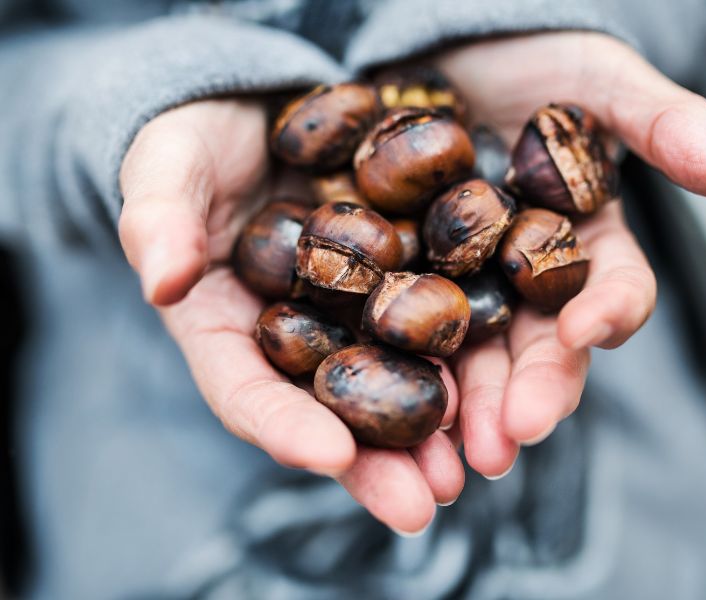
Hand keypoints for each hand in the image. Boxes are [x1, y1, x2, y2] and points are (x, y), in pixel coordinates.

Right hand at [119, 99, 463, 534]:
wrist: (259, 106)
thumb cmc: (196, 140)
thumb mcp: (166, 166)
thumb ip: (158, 218)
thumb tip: (160, 281)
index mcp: (228, 325)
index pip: (245, 389)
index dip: (282, 426)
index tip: (328, 456)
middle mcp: (297, 332)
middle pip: (332, 408)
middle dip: (376, 461)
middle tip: (421, 505)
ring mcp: (354, 306)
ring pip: (394, 377)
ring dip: (436, 427)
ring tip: (477, 464)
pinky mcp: (405, 269)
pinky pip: (439, 313)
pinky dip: (472, 351)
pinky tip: (508, 379)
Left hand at [434, 32, 705, 476]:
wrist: (437, 47)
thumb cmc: (528, 56)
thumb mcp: (593, 76)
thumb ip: (659, 120)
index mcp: (583, 241)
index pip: (610, 290)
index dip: (607, 312)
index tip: (587, 331)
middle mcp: (526, 276)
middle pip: (536, 347)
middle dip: (526, 393)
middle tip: (508, 439)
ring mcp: (463, 282)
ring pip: (470, 357)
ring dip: (465, 408)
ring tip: (452, 452)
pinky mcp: (399, 276)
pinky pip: (399, 327)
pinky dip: (398, 367)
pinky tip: (381, 400)